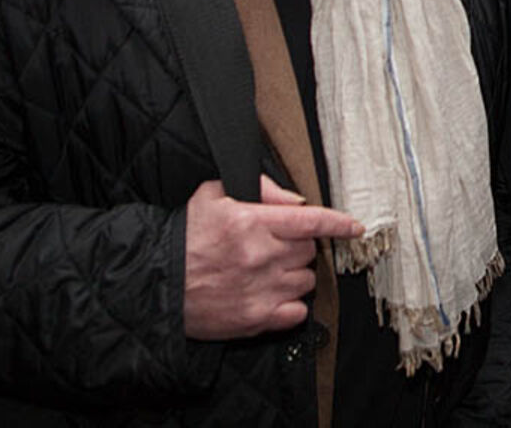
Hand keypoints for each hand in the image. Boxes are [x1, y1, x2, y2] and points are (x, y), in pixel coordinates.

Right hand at [182, 175, 363, 340]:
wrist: (155, 285)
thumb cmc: (185, 238)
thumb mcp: (213, 195)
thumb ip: (260, 189)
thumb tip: (296, 201)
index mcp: (252, 223)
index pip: (311, 220)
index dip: (339, 223)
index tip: (354, 227)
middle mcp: (261, 257)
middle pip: (309, 249)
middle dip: (300, 245)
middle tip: (276, 246)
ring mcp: (261, 290)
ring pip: (307, 279)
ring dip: (296, 273)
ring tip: (269, 270)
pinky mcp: (256, 319)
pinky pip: (297, 311)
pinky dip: (291, 303)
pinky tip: (272, 294)